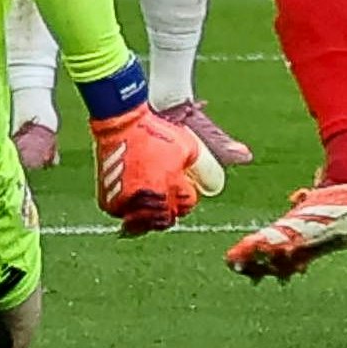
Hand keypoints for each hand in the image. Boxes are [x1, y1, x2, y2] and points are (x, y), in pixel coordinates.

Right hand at [87, 107, 223, 233]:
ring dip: (150, 214)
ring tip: (151, 199)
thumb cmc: (156, 133)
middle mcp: (148, 198)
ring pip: (144, 222)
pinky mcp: (109, 201)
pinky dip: (130, 211)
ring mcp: (126, 201)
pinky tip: (135, 199)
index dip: (187, 197)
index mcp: (169, 186)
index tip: (183, 185)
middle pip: (166, 220)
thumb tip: (237, 162)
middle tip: (167, 194)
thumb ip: (209, 164)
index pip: (186, 207)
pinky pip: (124, 215)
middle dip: (171, 209)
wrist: (121, 125)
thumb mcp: (189, 146)